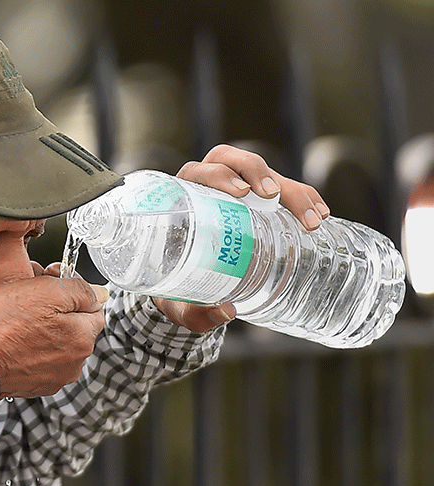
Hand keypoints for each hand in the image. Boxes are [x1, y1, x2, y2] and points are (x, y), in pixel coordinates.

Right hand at [0, 265, 107, 397]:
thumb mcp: (43, 290)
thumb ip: (79, 290)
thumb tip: (100, 293)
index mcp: (82, 340)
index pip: (94, 307)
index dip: (72, 290)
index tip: (50, 283)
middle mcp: (73, 364)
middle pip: (75, 326)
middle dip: (58, 311)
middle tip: (28, 298)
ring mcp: (52, 378)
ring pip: (56, 343)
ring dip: (43, 330)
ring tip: (15, 320)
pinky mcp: (31, 386)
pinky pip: (38, 359)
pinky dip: (28, 348)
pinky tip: (10, 339)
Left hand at [154, 144, 332, 331]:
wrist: (186, 289)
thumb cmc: (175, 290)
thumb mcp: (180, 304)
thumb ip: (196, 312)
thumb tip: (226, 311)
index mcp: (183, 200)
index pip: (200, 172)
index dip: (220, 175)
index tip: (240, 193)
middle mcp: (210, 187)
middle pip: (236, 163)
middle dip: (259, 173)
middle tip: (275, 196)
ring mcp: (237, 191)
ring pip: (266, 174)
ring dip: (292, 190)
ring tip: (313, 218)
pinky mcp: (259, 202)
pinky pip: (284, 190)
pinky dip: (305, 198)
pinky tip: (321, 215)